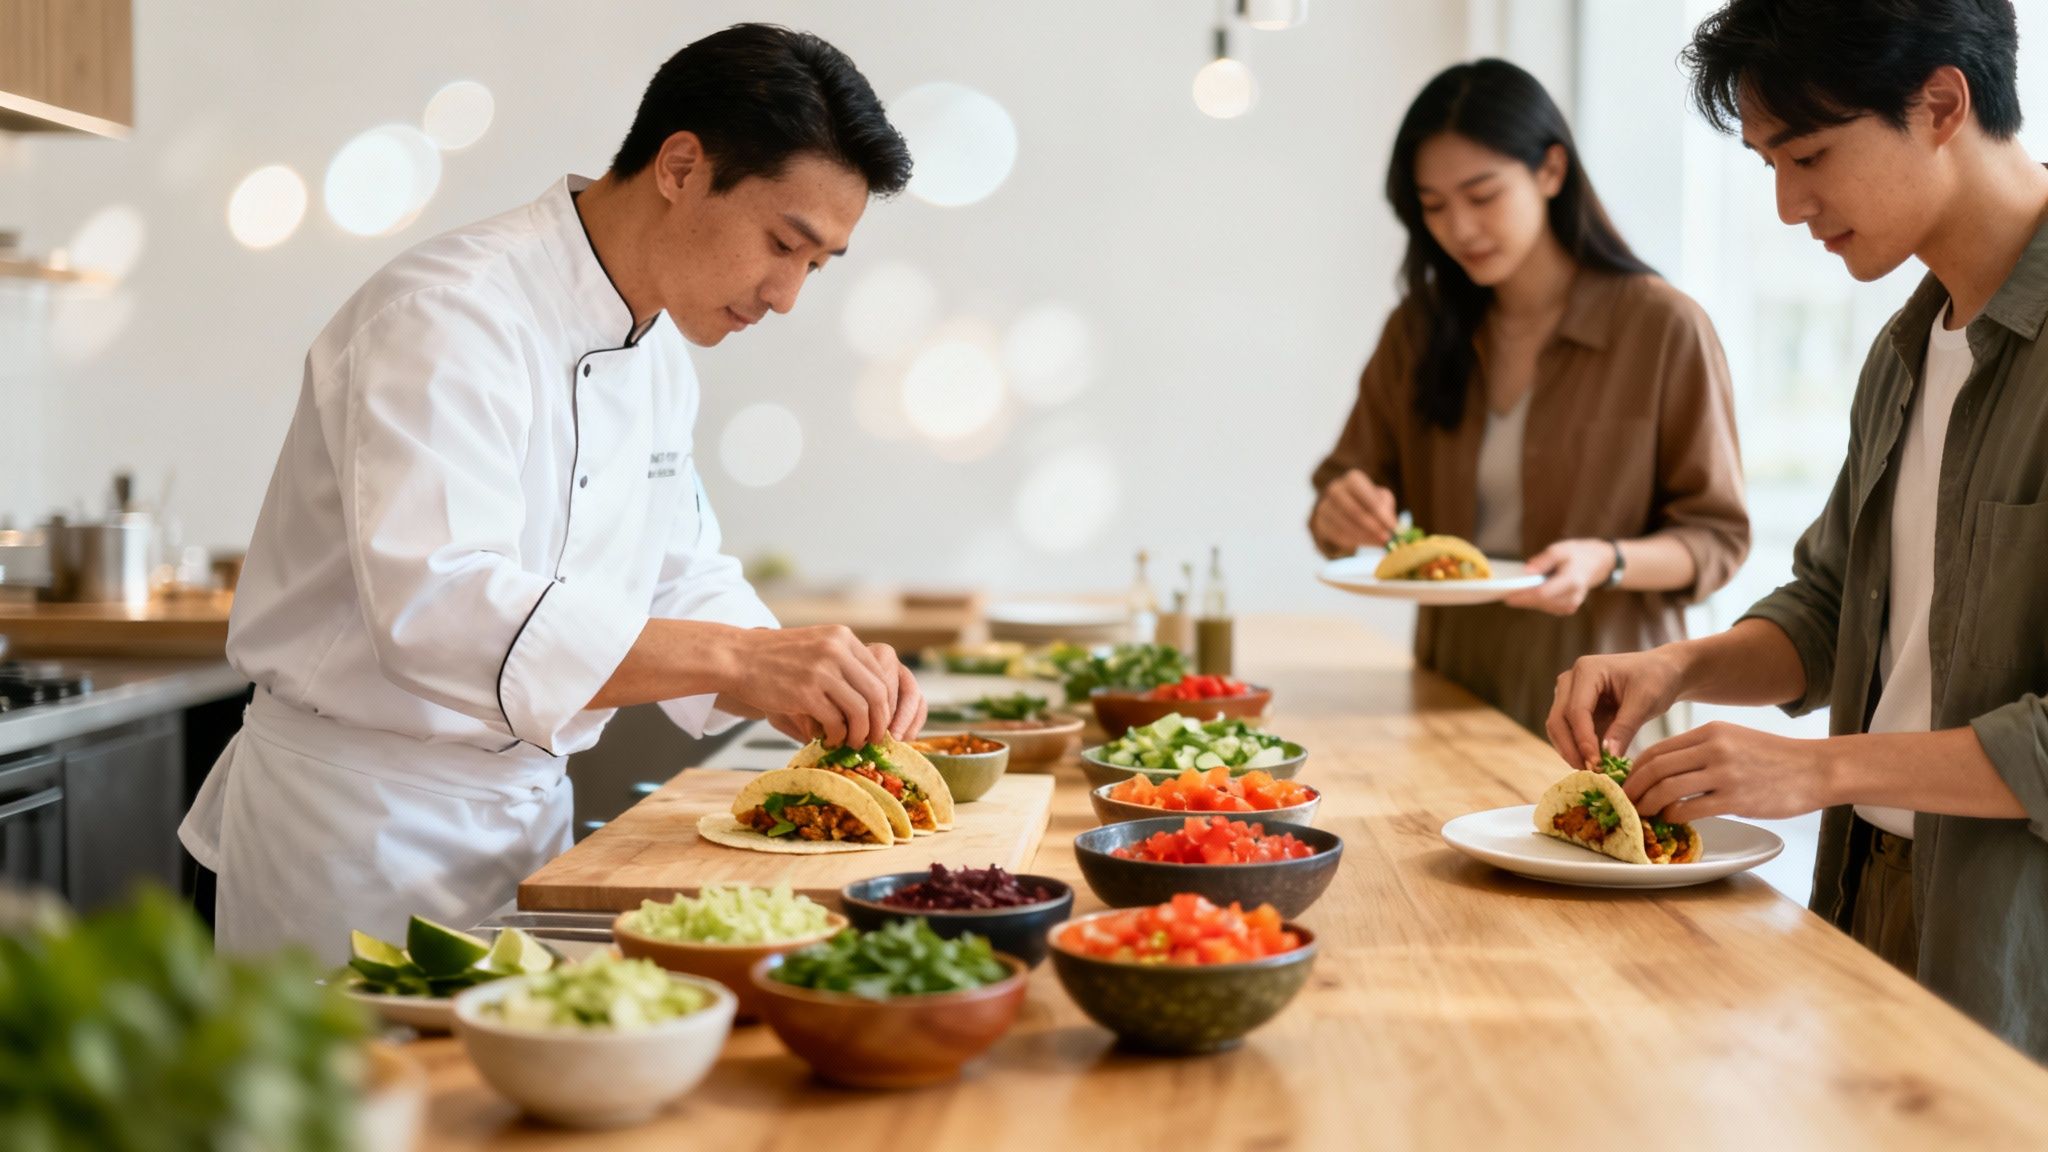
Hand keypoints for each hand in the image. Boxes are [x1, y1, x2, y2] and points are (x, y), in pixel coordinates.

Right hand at [725, 627, 916, 748]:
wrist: (736, 656)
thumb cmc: (774, 657)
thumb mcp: (815, 646)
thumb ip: (842, 663)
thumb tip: (873, 698)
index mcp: (842, 637)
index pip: (880, 673)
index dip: (884, 702)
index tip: (879, 720)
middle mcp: (836, 650)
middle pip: (877, 693)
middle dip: (878, 722)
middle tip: (873, 738)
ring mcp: (821, 670)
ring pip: (860, 710)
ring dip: (860, 732)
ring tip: (851, 742)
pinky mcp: (805, 692)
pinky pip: (835, 721)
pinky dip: (836, 736)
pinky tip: (829, 739)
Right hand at [1311, 470, 1399, 552]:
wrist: (1344, 507)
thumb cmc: (1368, 501)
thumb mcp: (1381, 499)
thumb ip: (1387, 510)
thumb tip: (1393, 527)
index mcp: (1353, 479)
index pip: (1365, 494)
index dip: (1379, 512)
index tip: (1392, 526)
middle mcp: (1335, 489)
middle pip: (1353, 510)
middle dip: (1371, 527)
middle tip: (1386, 539)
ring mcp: (1325, 506)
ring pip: (1345, 525)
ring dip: (1364, 536)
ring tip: (1379, 542)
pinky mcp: (1320, 522)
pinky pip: (1337, 535)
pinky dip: (1354, 541)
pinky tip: (1366, 542)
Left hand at [1504, 539, 1614, 615]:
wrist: (1597, 563)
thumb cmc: (1577, 554)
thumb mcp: (1560, 549)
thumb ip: (1542, 560)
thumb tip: (1526, 570)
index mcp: (1571, 580)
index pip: (1543, 593)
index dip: (1523, 596)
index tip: (1507, 596)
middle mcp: (1572, 596)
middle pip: (1541, 602)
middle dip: (1522, 599)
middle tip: (1504, 594)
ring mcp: (1572, 605)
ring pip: (1543, 606)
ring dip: (1528, 601)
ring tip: (1514, 593)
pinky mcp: (1568, 608)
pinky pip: (1548, 607)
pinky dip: (1536, 602)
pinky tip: (1528, 595)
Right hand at [1545, 647, 1689, 767]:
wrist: (1663, 672)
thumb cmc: (1657, 679)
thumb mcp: (1645, 702)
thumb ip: (1624, 728)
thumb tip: (1608, 757)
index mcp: (1587, 670)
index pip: (1576, 711)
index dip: (1583, 740)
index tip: (1596, 765)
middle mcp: (1570, 680)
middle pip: (1558, 720)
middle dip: (1571, 749)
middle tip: (1590, 774)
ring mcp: (1569, 694)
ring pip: (1558, 728)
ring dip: (1571, 751)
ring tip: (1592, 772)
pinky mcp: (1574, 708)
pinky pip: (1568, 732)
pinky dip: (1577, 749)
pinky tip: (1593, 764)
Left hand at [1624, 722, 1834, 823]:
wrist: (1816, 768)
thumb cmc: (1773, 757)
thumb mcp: (1734, 739)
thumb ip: (1701, 750)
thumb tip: (1666, 769)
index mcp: (1710, 732)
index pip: (1658, 749)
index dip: (1635, 769)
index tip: (1626, 783)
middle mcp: (1713, 749)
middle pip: (1656, 768)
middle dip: (1633, 788)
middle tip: (1624, 802)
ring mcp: (1724, 774)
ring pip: (1668, 789)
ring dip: (1648, 804)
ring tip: (1642, 814)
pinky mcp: (1736, 799)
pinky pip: (1691, 809)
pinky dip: (1672, 816)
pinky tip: (1670, 820)